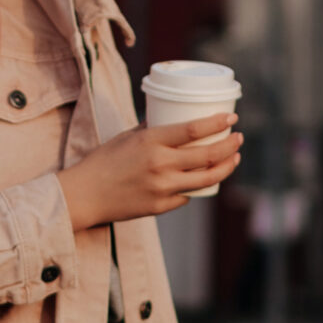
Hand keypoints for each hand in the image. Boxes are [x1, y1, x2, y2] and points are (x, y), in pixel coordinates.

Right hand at [59, 113, 241, 229]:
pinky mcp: (161, 207)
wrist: (84, 195)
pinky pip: (188, 195)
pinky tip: (204, 178)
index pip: (194, 130)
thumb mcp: (126, 137)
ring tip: (234, 158)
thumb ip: (151, 128)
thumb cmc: (103, 161)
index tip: (232, 119)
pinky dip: (197, 186)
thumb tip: (170, 116)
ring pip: (207, 178)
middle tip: (238, 139)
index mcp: (151, 142)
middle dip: (230, 146)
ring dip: (226, 167)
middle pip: (208, 155)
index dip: (217, 123)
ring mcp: (162, 188)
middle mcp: (160, 165)